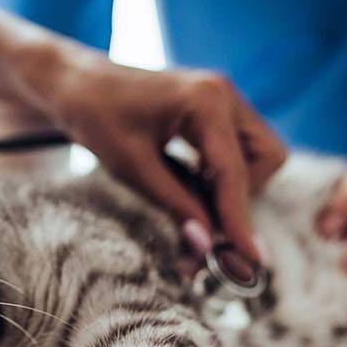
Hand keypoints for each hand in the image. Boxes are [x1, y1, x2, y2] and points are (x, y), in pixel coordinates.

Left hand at [31, 53, 286, 262]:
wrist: (78, 85)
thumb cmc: (97, 118)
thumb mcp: (132, 167)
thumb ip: (175, 205)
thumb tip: (207, 247)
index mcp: (206, 100)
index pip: (235, 173)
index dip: (240, 221)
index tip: (251, 260)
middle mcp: (224, 93)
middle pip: (268, 158)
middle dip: (244, 194)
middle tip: (206, 216)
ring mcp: (223, 98)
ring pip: (260, 154)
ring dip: (236, 185)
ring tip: (194, 201)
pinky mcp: (216, 109)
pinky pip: (240, 148)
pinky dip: (224, 174)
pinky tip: (192, 186)